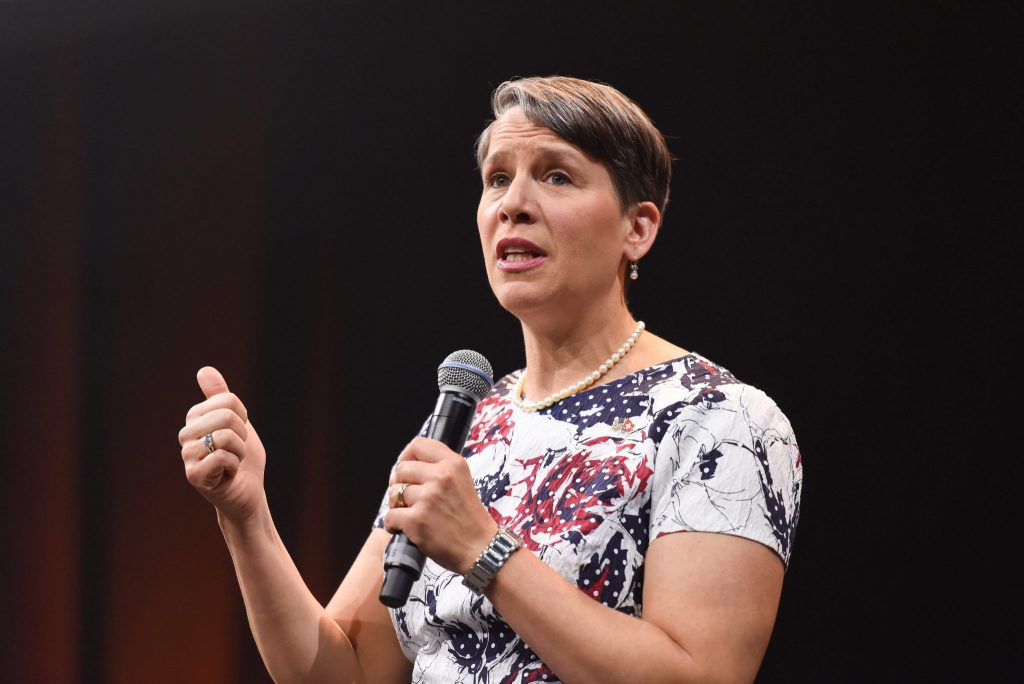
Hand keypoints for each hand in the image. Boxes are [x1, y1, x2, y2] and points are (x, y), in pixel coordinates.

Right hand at [178, 366, 266, 523]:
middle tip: (236, 451)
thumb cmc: (243, 458)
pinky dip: (235, 466)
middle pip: (226, 416)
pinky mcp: (193, 475)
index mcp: (195, 418)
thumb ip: (221, 396)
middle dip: (242, 436)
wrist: (248, 493)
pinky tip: (228, 475)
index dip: (243, 418)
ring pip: (225, 436)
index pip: (229, 400)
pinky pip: (223, 456)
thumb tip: (204, 370)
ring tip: (232, 463)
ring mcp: (187, 455)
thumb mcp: (238, 422)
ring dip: (239, 452)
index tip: (238, 434)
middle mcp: (186, 434)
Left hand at [383, 437, 498, 573]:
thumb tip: (408, 465)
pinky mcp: (416, 520)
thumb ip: (440, 469)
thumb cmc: (470, 519)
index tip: (406, 469)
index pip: (418, 445)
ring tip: (409, 514)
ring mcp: (427, 498)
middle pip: (401, 469)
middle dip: (399, 484)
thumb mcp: (462, 482)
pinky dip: (393, 524)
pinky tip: (404, 528)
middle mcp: (440, 477)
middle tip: (407, 498)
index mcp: (453, 464)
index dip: (406, 456)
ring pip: (394, 493)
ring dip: (397, 505)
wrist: (481, 548)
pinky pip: (390, 516)